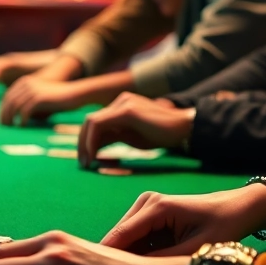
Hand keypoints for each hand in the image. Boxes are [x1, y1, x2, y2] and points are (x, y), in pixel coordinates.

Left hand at [0, 77, 91, 126]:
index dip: (3, 109)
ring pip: (14, 106)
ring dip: (10, 118)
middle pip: (8, 101)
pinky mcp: (39, 97)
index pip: (7, 96)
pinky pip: (24, 110)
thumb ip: (29, 102)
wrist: (75, 93)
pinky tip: (22, 126)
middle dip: (4, 114)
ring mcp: (33, 89)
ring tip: (11, 128)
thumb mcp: (41, 97)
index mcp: (25, 81)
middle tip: (4, 127)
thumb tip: (17, 116)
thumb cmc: (59, 99)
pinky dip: (21, 119)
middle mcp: (27, 83)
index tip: (3, 120)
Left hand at [77, 92, 195, 167]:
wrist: (183, 128)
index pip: (96, 122)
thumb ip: (113, 137)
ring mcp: (123, 103)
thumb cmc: (160, 134)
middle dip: (82, 143)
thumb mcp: (131, 137)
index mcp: (121, 106)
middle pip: (90, 121)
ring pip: (91, 122)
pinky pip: (99, 124)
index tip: (86, 160)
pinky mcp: (126, 110)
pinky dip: (92, 141)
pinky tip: (94, 155)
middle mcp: (120, 101)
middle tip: (83, 163)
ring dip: (84, 143)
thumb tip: (94, 147)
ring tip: (86, 163)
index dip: (86, 141)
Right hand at [99, 184, 265, 256]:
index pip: (121, 235)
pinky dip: (137, 252)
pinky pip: (136, 237)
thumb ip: (162, 260)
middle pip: (119, 236)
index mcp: (157, 207)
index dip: (106, 257)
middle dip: (116, 259)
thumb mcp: (194, 249)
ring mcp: (147, 205)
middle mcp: (147, 202)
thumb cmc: (223, 225)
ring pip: (125, 238)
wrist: (238, 208)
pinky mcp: (151, 213)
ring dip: (126, 256)